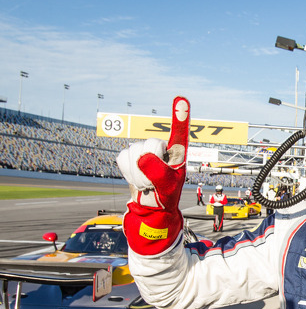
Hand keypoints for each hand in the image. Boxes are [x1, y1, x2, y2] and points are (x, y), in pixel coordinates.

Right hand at [117, 97, 190, 255]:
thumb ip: (159, 173)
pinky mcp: (130, 156)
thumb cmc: (165, 199)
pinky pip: (122, 158)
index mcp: (178, 154)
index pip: (179, 133)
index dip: (180, 116)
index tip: (181, 99)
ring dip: (137, 172)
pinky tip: (136, 178)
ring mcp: (145, 151)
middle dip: (149, 166)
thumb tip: (143, 157)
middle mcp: (162, 148)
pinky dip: (127, 171)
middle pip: (149, 144)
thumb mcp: (168, 189)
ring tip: (147, 183)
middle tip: (155, 182)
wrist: (150, 210)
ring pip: (133, 151)